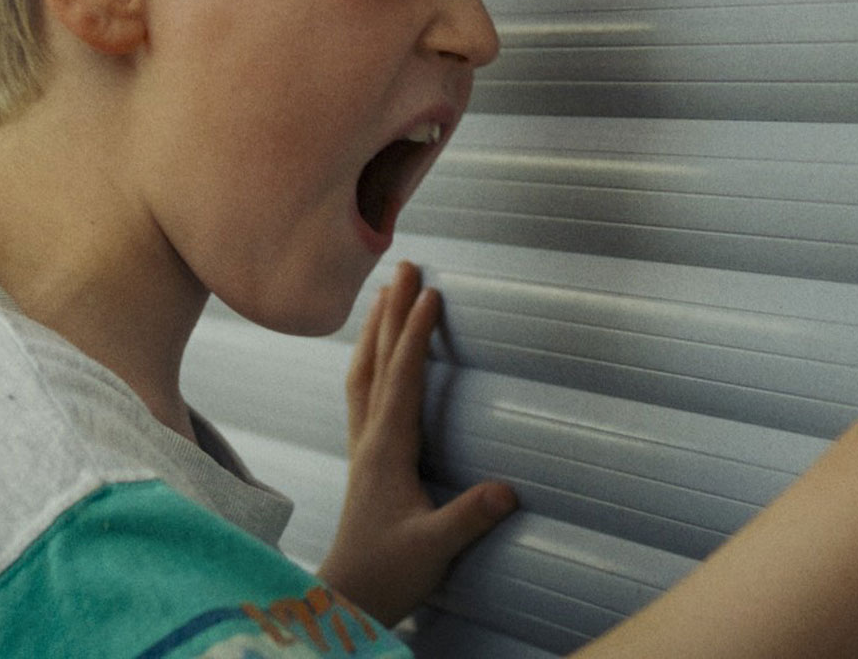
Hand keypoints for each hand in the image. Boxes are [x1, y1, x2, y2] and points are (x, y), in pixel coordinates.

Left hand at [317, 261, 517, 627]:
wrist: (349, 592)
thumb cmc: (389, 571)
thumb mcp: (434, 548)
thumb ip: (467, 518)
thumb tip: (508, 489)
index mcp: (387, 450)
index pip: (402, 378)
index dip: (416, 335)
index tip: (430, 293)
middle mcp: (370, 438)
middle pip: (376, 360)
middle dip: (391, 310)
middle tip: (404, 265)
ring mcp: (363, 443)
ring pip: (364, 371)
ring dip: (375, 328)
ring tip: (386, 291)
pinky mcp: (364, 455)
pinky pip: (362, 390)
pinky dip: (370, 358)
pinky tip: (375, 352)